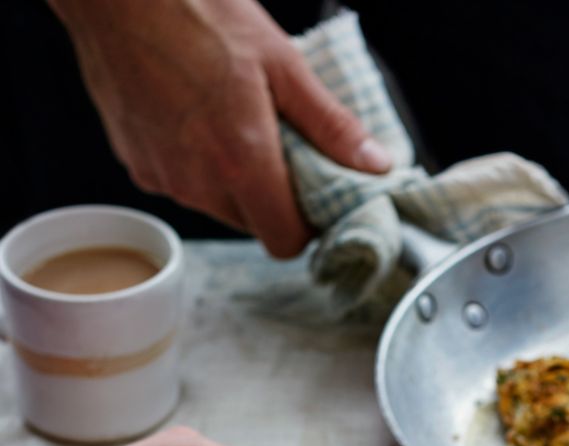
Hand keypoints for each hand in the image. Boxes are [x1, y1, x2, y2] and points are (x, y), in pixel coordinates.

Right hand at [49, 0, 390, 257]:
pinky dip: (198, 166)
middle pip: (254, 224)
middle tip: (282, 149)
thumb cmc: (194, 10)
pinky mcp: (136, 164)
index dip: (306, 228)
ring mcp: (164, 176)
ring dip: (236, 182)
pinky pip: (182, 184)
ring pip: (218, 206)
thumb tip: (375, 163)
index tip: (315, 199)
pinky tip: (199, 119)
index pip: (285, 242)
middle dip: (274, 198)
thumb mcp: (282, 63)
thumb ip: (330, 125)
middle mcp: (199, 182)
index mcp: (243, 163)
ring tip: (238, 125)